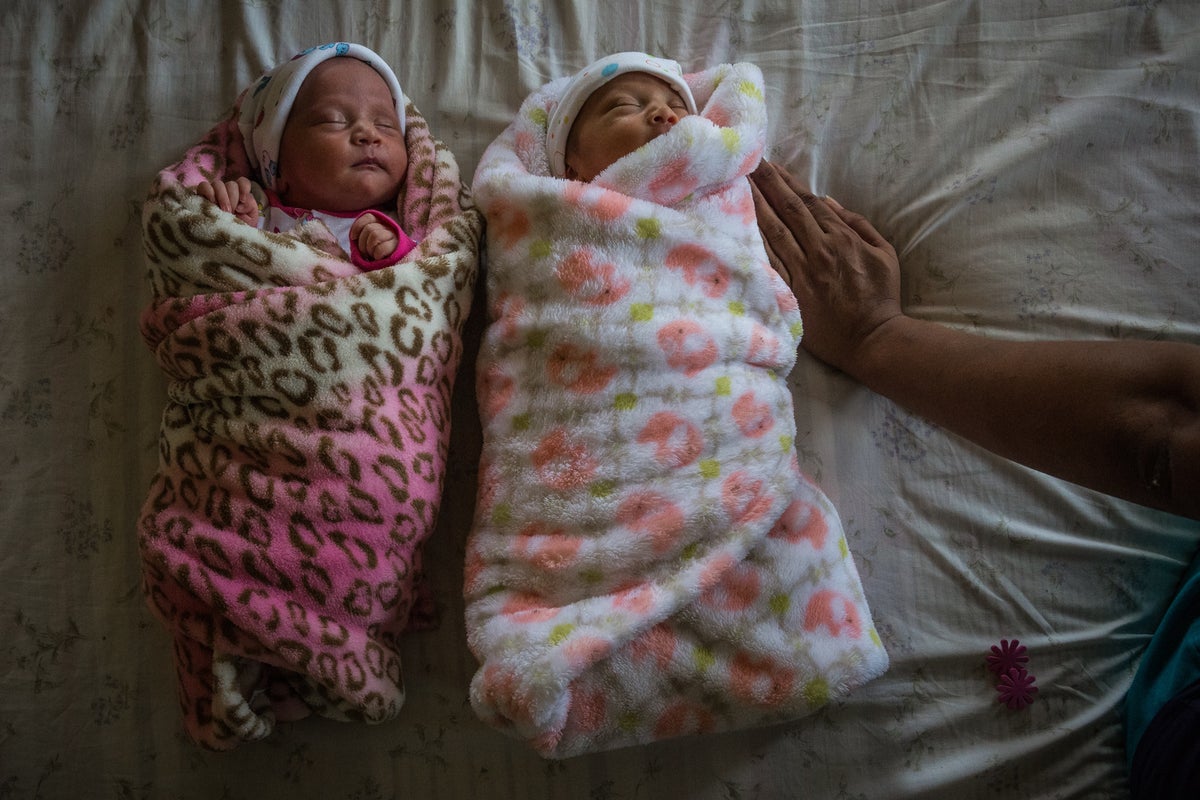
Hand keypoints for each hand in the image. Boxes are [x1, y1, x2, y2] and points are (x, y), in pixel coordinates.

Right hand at [196, 177, 258, 225]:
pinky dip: (209, 191)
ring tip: (224, 210)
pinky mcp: (202, 196)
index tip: (243, 201)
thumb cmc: (240, 227)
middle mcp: (227, 191)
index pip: (243, 182)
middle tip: (232, 212)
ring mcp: (214, 192)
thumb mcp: (251, 218)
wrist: (228, 239)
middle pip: (231, 184)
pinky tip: (212, 202)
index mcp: (240, 194)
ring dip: (223, 197)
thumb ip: (250, 206)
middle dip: (233, 198)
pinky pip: (204, 185)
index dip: (244, 188)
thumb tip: (241, 203)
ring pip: (218, 184)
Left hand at [351, 213, 398, 261]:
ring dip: (369, 248)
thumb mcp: (367, 243)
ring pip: (375, 235)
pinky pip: (382, 248)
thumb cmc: (376, 256)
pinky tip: (378, 258)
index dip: (358, 226)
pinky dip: (376, 254)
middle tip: (364, 253)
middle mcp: (389, 227)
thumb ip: (361, 237)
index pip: (369, 217)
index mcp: (381, 224)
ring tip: (371, 255)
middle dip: (362, 243)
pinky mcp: (398, 247)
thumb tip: (353, 236)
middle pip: (369, 228)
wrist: (391, 268)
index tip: (353, 237)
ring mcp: (394, 236)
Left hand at [749, 160, 902, 373]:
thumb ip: (858, 224)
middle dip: (765, 183)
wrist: (873, 339)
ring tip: (737, 184)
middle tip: (745, 162)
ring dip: (755, 205)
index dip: (785, 181)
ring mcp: (803, 272)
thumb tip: (829, 202)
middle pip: (787, 210)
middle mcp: (819, 250)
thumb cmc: (881, 297)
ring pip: (773, 231)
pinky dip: (753, 242)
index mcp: (842, 237)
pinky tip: (738, 226)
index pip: (808, 202)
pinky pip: (769, 262)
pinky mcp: (791, 293)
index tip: (768, 165)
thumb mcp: (883, 253)